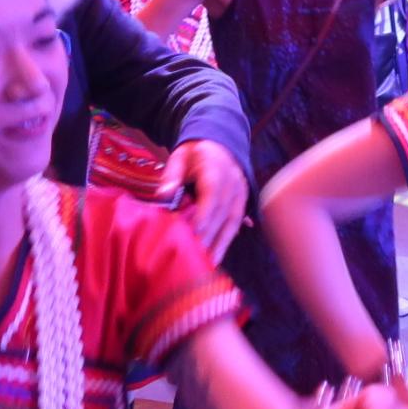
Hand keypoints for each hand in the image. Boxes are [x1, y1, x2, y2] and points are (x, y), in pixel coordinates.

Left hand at [158, 138, 247, 261]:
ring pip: (233, 220)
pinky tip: (217, 257)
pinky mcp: (243, 201)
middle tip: (195, 256)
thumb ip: (171, 176)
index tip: (194, 232)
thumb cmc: (194, 154)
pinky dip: (227, 240)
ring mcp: (241, 192)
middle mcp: (233, 180)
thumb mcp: (179, 158)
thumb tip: (164, 195)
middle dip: (210, 234)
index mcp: (216, 166)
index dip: (205, 213)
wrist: (218, 144)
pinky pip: (237, 223)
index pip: (213, 192)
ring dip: (221, 243)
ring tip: (209, 264)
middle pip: (223, 210)